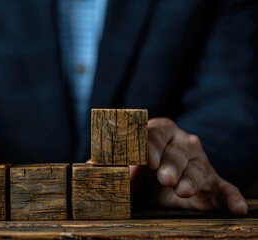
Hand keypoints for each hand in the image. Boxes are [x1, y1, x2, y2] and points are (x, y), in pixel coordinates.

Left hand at [131, 118, 247, 214]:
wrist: (156, 182)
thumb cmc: (140, 168)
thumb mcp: (130, 167)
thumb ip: (123, 168)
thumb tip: (116, 171)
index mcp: (161, 131)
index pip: (157, 133)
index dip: (152, 145)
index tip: (147, 159)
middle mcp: (184, 143)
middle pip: (179, 151)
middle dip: (172, 164)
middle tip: (164, 178)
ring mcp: (200, 162)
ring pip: (198, 169)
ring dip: (191, 181)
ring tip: (183, 191)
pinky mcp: (213, 182)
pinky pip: (225, 189)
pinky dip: (232, 198)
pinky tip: (236, 208)